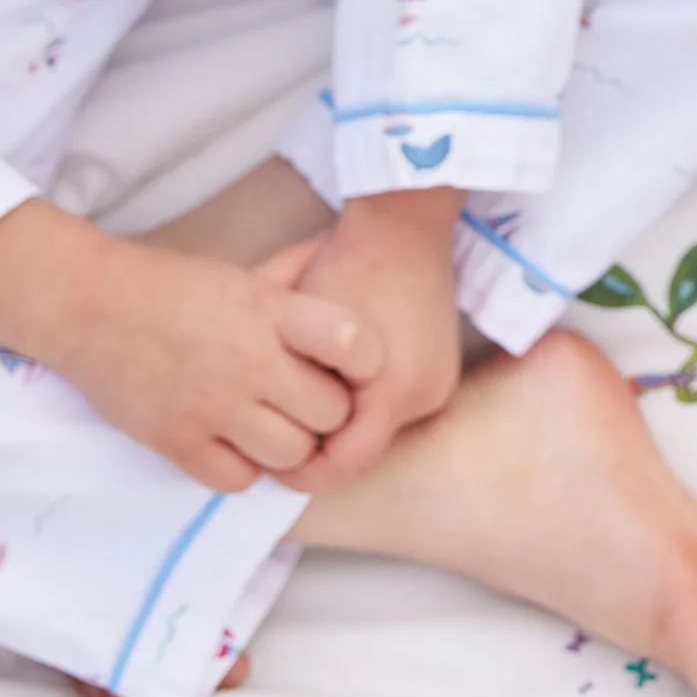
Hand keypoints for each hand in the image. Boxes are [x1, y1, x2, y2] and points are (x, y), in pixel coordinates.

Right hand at [0, 203, 378, 491]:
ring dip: (291, 446)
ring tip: (273, 425)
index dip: (366, 363)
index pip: (355, 345)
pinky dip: (244, 468)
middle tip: (308, 402)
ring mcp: (212, 405)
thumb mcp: (249, 279)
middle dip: (328, 412)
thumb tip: (358, 317)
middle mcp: (248, 360)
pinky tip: (234, 442)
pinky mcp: (176, 441)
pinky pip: (239, 480)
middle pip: (331, 414)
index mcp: (271, 311)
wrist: (91, 306)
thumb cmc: (177, 289)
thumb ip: (299, 306)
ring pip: (292, 455)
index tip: (354, 367)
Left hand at [269, 188, 466, 492]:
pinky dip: (366, 402)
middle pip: (362, 450)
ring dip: (344, 422)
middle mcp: (425, 397)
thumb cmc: (345, 268)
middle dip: (321, 446)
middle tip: (279, 425)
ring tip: (307, 394)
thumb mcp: (299, 332)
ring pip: (378, 429)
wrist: (402, 223)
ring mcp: (439, 384)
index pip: (341, 469)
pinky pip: (396, 406)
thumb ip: (281, 385)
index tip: (268, 459)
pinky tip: (339, 376)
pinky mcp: (442, 371)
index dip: (300, 473)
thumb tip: (254, 431)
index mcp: (394, 393)